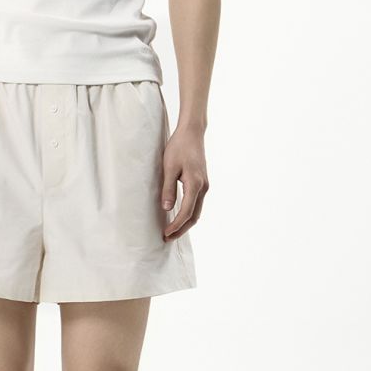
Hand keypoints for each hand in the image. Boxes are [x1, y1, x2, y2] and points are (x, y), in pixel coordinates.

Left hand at [160, 123, 207, 240]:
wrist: (192, 133)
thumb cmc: (179, 147)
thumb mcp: (169, 167)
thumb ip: (168, 189)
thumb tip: (167, 209)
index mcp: (195, 184)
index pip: (186, 212)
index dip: (176, 225)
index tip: (165, 234)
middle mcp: (203, 187)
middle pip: (194, 216)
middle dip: (181, 229)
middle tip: (167, 238)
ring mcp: (205, 186)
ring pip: (197, 211)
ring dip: (185, 223)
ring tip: (171, 231)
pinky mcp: (202, 183)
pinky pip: (197, 204)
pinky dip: (189, 214)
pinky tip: (178, 216)